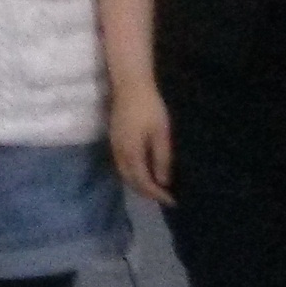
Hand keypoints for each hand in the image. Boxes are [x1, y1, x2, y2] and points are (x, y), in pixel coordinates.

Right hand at [109, 83, 174, 206]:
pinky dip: (132, 174)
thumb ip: (161, 158)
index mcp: (131, 153)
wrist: (130, 86)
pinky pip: (121, 165)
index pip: (143, 181)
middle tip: (164, 197)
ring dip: (138, 184)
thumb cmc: (149, 108)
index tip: (171, 201)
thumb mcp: (161, 133)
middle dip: (146, 192)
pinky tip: (142, 171)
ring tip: (154, 188)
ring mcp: (114, 146)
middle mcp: (119, 153)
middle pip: (130, 181)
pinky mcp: (114, 140)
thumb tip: (163, 182)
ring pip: (124, 173)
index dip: (156, 194)